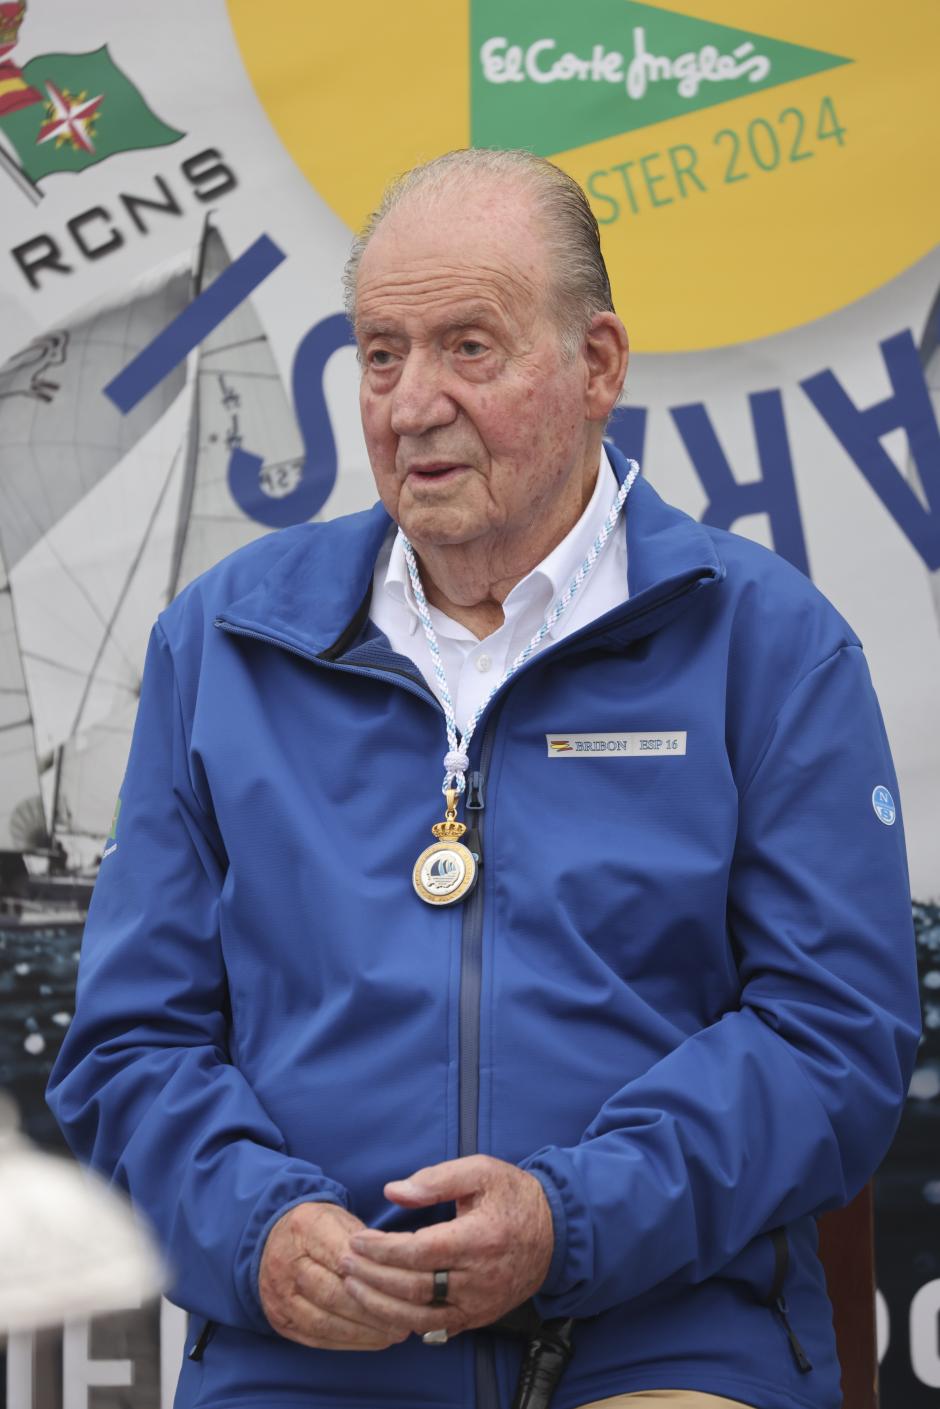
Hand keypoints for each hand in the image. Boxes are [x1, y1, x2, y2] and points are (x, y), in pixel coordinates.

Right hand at [259, 1202, 408, 1349]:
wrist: (275, 1239)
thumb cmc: (321, 1230)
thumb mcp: (342, 1220)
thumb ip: (366, 1243)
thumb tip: (401, 1270)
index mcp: (305, 1227)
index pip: (342, 1256)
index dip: (373, 1275)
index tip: (403, 1287)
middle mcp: (285, 1262)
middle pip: (332, 1293)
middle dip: (372, 1310)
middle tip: (405, 1319)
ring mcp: (278, 1295)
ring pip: (323, 1322)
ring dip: (363, 1332)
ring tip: (394, 1333)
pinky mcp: (280, 1320)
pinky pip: (316, 1338)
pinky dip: (348, 1342)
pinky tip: (374, 1339)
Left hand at [339, 1155, 553, 1339]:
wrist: (556, 1233)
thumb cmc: (514, 1196)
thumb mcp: (480, 1171)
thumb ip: (435, 1178)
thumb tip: (393, 1191)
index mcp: (480, 1238)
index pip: (421, 1252)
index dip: (383, 1249)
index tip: (357, 1239)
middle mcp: (480, 1277)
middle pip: (415, 1287)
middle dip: (373, 1276)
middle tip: (344, 1262)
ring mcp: (480, 1303)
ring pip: (421, 1315)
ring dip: (380, 1305)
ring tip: (352, 1286)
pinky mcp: (479, 1317)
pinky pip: (435, 1328)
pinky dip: (404, 1322)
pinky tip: (381, 1308)